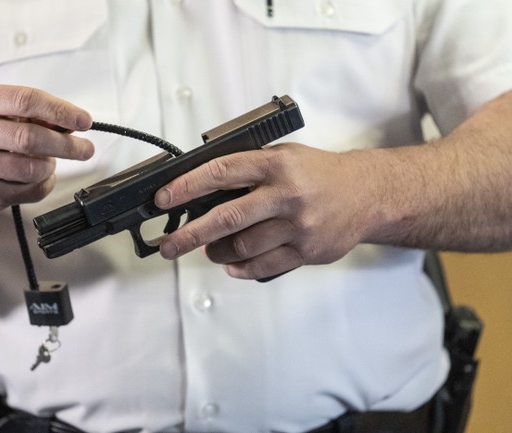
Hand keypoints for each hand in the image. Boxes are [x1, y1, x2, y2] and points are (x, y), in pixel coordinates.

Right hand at [0, 85, 93, 210]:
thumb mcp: (4, 112)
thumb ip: (38, 115)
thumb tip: (74, 123)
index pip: (26, 101)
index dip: (60, 111)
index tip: (84, 120)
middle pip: (30, 138)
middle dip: (66, 145)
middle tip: (85, 149)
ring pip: (32, 169)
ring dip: (50, 166)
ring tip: (50, 161)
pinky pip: (31, 191)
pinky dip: (45, 183)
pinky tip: (39, 176)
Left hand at [154, 143, 375, 278]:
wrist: (368, 194)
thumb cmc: (319, 174)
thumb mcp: (284, 157)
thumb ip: (248, 169)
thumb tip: (201, 190)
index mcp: (276, 164)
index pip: (221, 173)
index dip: (187, 187)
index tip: (163, 199)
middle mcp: (286, 194)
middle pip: (227, 218)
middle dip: (190, 234)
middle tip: (168, 246)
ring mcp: (298, 226)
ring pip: (244, 246)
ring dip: (217, 252)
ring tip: (207, 250)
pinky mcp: (307, 251)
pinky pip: (264, 266)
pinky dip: (241, 268)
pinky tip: (232, 264)